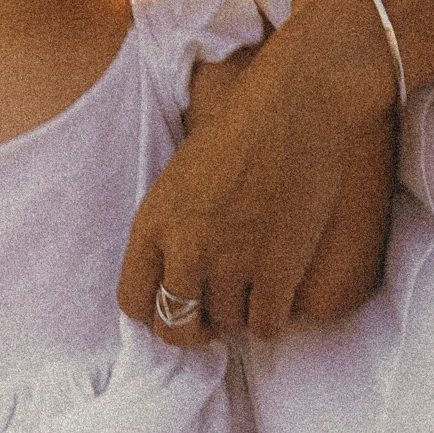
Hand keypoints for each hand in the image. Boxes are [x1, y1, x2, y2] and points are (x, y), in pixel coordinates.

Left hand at [118, 0, 395, 346]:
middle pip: (176, 327)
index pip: (134, 303)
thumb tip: (179, 275)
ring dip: (241, 315)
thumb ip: (173, 229)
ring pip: (228, 326)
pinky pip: (266, 325)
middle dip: (196, 329)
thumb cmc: (243, 128)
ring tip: (257, 287)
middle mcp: (185, 250)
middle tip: (218, 314)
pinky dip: (273, 318)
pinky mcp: (277, 269)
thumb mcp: (183, 178)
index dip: (157, 313)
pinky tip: (280, 296)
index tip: (181, 305)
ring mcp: (230, 263)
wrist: (299, 103)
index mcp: (153, 223)